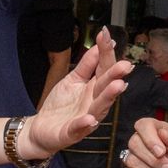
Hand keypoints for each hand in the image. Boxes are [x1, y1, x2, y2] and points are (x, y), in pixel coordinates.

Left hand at [20, 28, 129, 157]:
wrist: (41, 129)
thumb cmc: (61, 105)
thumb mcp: (73, 80)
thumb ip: (86, 65)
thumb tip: (99, 46)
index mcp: (94, 89)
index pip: (104, 68)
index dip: (106, 52)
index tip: (106, 34)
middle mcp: (94, 103)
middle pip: (106, 87)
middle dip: (116, 75)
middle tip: (126, 64)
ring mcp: (85, 119)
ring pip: (99, 108)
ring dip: (108, 97)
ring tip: (118, 85)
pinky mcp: (71, 133)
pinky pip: (79, 128)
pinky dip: (85, 123)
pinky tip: (90, 119)